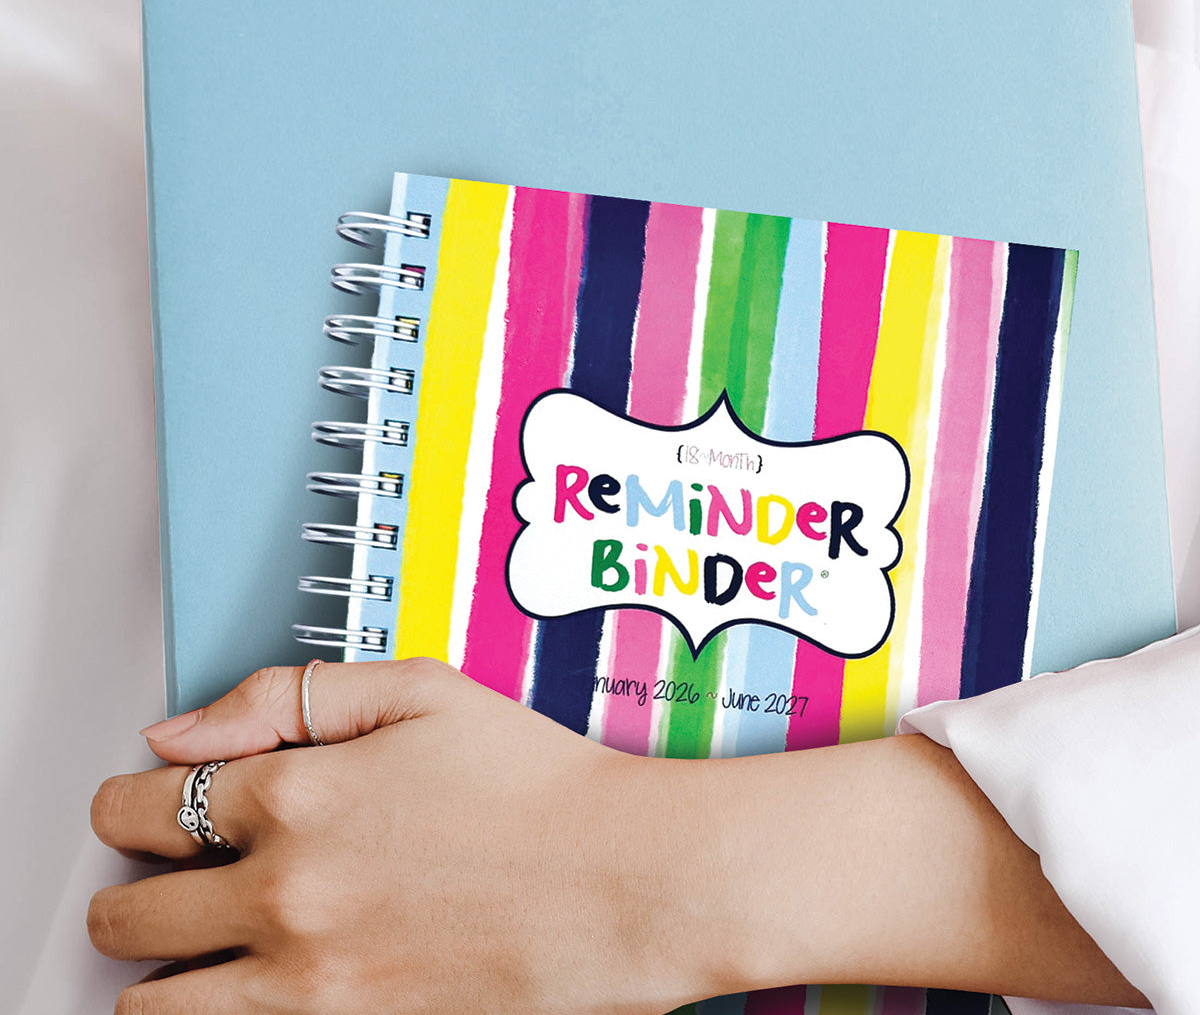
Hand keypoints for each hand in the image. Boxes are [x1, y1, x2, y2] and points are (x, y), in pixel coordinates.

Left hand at [90, 659, 1149, 1011]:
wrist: (663, 887)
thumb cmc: (567, 775)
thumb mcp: (442, 688)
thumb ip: (312, 685)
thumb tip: (200, 703)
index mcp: (323, 779)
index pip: (156, 795)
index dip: (120, 801)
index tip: (119, 804)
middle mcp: (306, 878)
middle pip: (133, 898)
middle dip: (115, 888)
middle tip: (139, 881)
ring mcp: (330, 975)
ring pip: (157, 993)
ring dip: (143, 969)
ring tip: (169, 950)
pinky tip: (241, 1000)